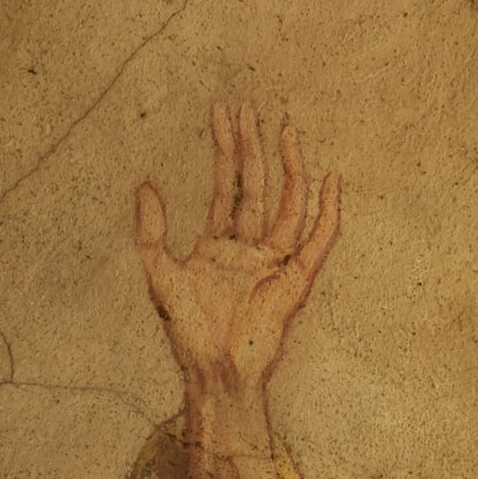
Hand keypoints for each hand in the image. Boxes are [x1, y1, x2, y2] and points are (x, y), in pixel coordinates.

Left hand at [135, 101, 341, 423]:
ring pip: (288, 204)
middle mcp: (249, 249)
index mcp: (219, 246)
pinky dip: (327, 213)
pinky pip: (317, 242)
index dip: (223, 149)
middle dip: (251, 146)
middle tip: (247, 108)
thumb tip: (146, 183)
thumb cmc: (187, 333)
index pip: (225, 186)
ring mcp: (274, 263)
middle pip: (254, 186)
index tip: (220, 112)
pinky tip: (331, 182)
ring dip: (289, 167)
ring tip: (286, 130)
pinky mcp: (295, 281)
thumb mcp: (159, 275)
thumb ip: (151, 230)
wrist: (213, 370)